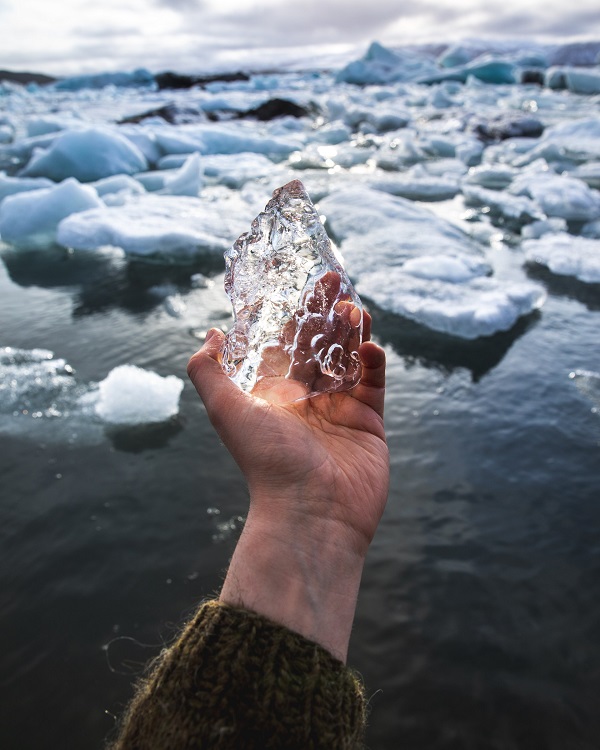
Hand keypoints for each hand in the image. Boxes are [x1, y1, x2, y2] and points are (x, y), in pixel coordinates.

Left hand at [187, 313, 388, 661]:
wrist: (310, 513)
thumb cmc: (266, 461)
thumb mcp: (225, 411)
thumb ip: (208, 372)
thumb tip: (208, 336)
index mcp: (275, 394)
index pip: (286, 343)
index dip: (293, 313)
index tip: (302, 284)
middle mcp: (307, 398)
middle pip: (319, 344)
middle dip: (326, 313)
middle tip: (335, 281)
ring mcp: (340, 408)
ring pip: (348, 357)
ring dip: (351, 330)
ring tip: (354, 307)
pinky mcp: (369, 421)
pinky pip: (373, 382)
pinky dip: (372, 360)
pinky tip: (368, 344)